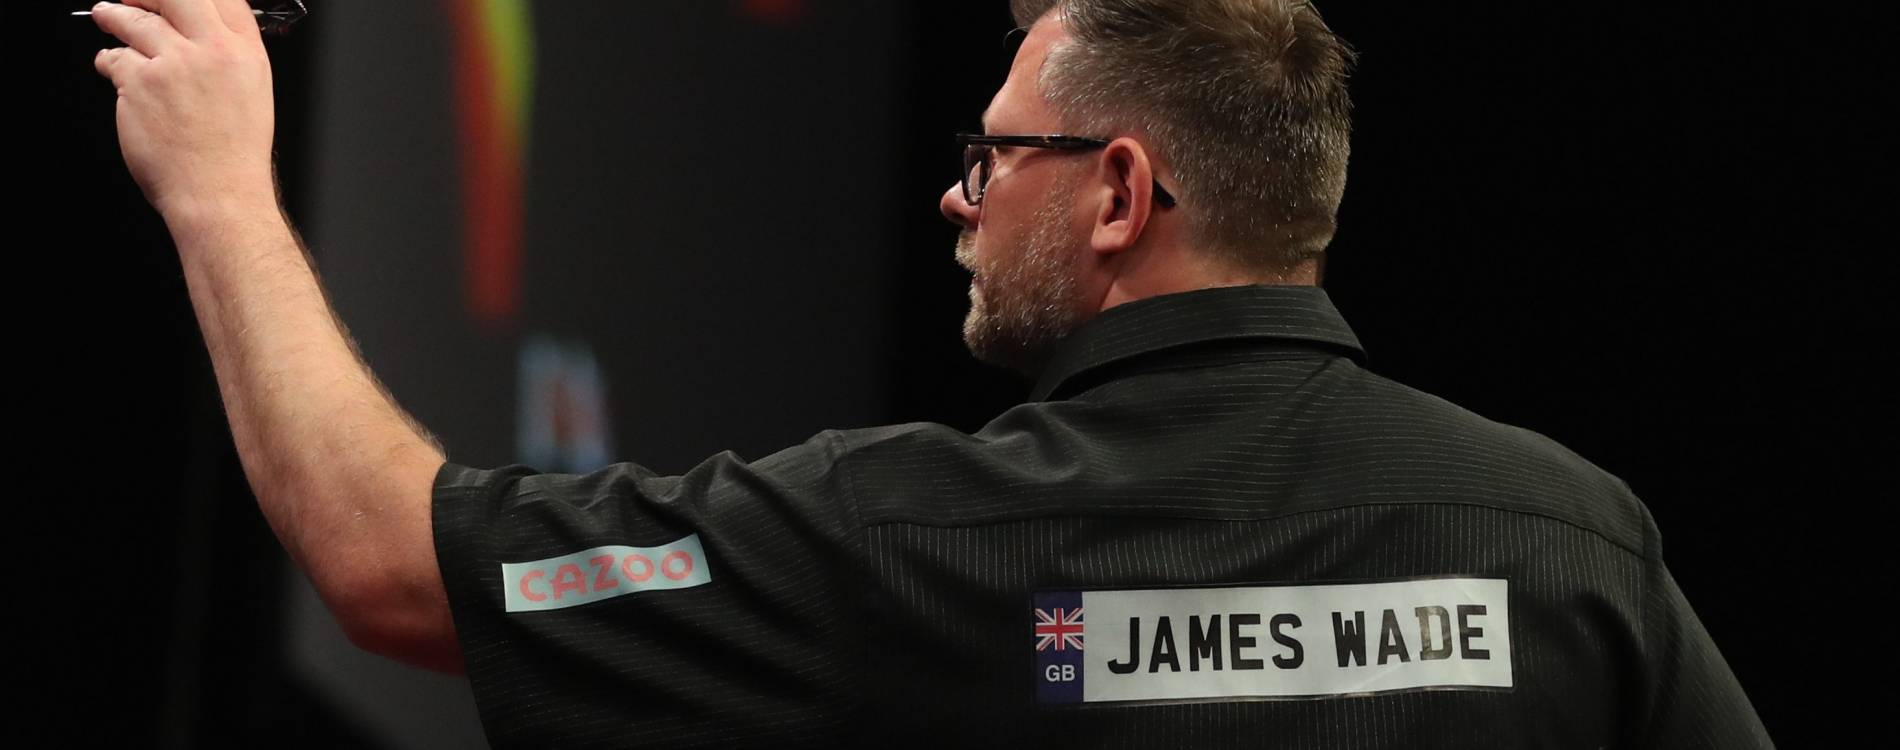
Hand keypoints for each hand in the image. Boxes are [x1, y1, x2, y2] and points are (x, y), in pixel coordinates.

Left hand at [90, 1, 276, 218]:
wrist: (217, 194)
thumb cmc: (233, 156)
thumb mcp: (251, 95)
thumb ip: (228, 58)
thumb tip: (198, 33)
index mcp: (246, 55)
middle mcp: (212, 52)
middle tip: (130, 0)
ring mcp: (174, 64)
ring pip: (135, 21)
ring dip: (114, 17)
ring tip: (106, 17)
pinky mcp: (139, 82)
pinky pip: (115, 58)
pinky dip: (108, 61)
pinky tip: (110, 67)